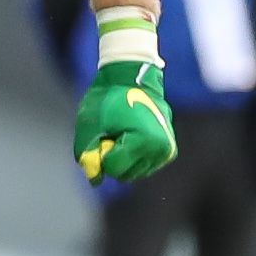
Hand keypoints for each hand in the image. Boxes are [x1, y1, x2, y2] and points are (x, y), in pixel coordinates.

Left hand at [74, 55, 177, 182]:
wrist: (132, 76)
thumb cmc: (108, 98)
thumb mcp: (89, 124)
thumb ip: (87, 153)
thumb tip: (95, 179)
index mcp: (144, 141)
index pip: (114, 168)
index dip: (102, 153)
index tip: (104, 134)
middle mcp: (160, 149)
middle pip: (126, 174)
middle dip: (114, 157)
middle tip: (112, 133)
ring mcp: (167, 150)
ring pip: (136, 172)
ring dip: (124, 158)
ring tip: (123, 133)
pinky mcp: (168, 150)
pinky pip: (145, 165)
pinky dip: (135, 156)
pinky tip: (132, 136)